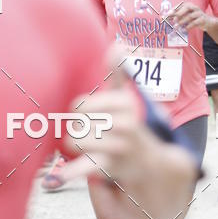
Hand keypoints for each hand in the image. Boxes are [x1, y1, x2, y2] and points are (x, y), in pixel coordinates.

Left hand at [57, 62, 195, 218]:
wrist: (155, 166)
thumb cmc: (133, 127)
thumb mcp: (127, 101)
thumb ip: (119, 74)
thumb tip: (117, 44)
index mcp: (124, 104)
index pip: (81, 104)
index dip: (79, 110)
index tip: (84, 114)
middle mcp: (124, 123)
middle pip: (76, 122)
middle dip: (75, 128)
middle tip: (86, 132)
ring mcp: (120, 146)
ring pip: (77, 141)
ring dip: (75, 145)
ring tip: (84, 146)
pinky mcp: (114, 168)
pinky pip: (87, 167)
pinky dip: (74, 171)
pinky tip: (61, 174)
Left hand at [169, 2, 210, 32]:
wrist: (208, 22)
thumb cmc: (194, 18)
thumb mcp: (186, 16)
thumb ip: (177, 16)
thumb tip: (166, 17)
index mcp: (189, 5)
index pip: (181, 5)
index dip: (174, 9)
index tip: (167, 14)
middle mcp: (194, 7)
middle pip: (187, 8)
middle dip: (179, 13)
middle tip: (173, 20)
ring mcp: (199, 13)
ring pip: (190, 16)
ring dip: (182, 22)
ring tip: (176, 26)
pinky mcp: (202, 19)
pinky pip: (195, 22)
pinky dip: (189, 26)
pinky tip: (184, 30)